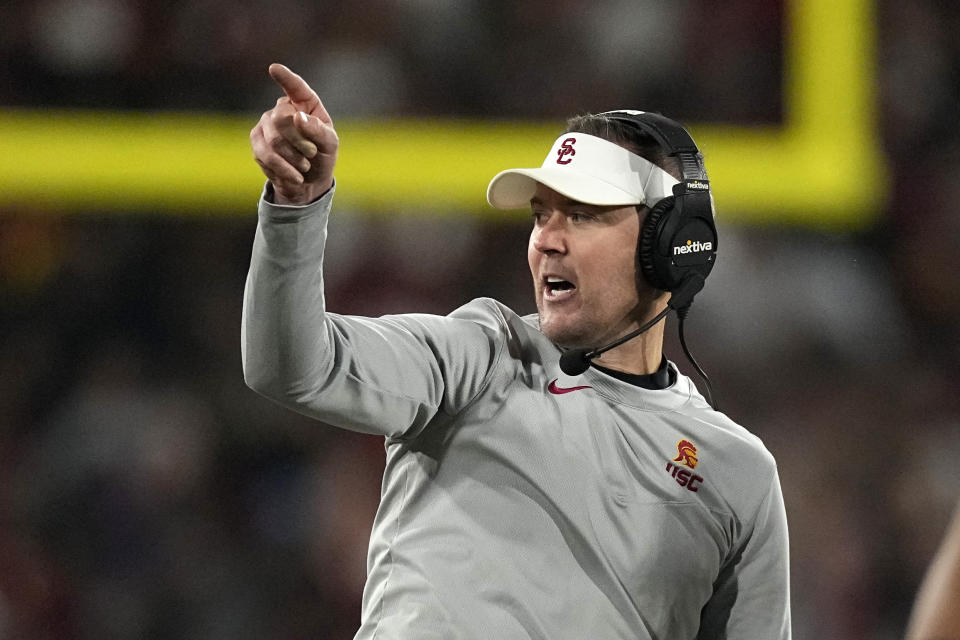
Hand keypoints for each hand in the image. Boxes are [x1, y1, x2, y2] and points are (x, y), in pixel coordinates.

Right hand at [250, 63, 338, 204]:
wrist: (308, 182)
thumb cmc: (322, 156)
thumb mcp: (330, 145)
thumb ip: (319, 131)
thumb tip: (298, 117)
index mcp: (305, 103)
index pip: (295, 87)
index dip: (285, 77)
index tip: (274, 68)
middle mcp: (282, 109)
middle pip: (282, 118)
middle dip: (299, 141)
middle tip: (312, 153)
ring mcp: (265, 124)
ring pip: (274, 139)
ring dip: (293, 158)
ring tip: (305, 166)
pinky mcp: (256, 142)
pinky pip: (266, 155)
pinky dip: (284, 169)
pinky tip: (295, 175)